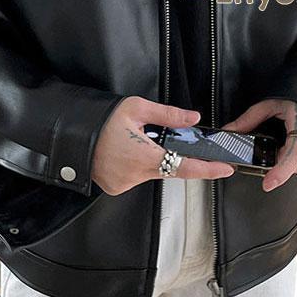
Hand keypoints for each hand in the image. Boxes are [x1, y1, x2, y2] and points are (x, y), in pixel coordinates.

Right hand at [92, 96, 234, 194]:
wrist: (71, 135)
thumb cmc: (102, 120)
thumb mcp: (136, 109)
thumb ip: (169, 115)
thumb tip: (193, 117)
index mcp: (145, 156)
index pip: (185, 166)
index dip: (208, 169)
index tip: (225, 168)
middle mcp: (137, 175)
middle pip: (167, 167)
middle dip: (167, 153)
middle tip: (150, 136)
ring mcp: (125, 184)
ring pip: (151, 172)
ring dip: (149, 158)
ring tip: (130, 141)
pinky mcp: (116, 187)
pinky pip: (135, 177)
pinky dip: (135, 165)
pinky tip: (123, 152)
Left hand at [222, 99, 296, 191]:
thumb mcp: (270, 104)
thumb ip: (249, 119)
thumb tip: (231, 131)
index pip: (293, 154)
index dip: (280, 171)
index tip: (268, 183)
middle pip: (293, 165)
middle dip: (278, 163)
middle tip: (271, 147)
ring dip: (288, 161)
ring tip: (284, 140)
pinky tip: (292, 144)